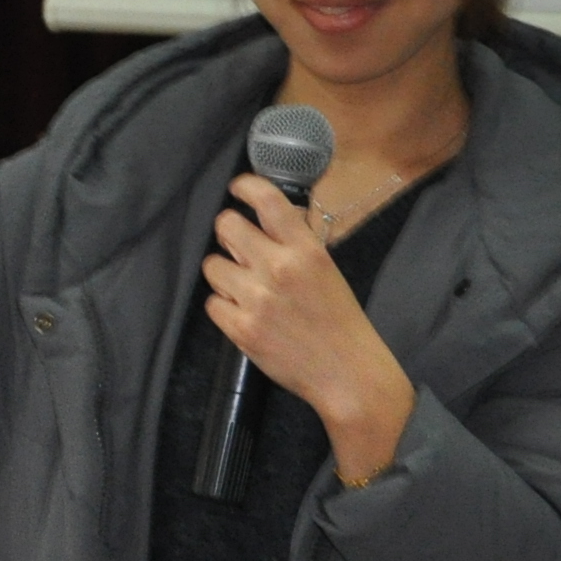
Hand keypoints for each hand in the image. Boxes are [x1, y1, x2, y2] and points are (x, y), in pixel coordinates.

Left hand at [203, 176, 415, 481]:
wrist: (348, 373)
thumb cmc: (340, 321)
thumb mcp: (326, 269)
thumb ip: (295, 244)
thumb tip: (262, 221)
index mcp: (306, 250)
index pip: (265, 199)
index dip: (244, 187)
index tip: (237, 189)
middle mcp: (279, 268)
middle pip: (226, 225)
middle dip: (227, 232)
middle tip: (237, 246)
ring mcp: (257, 299)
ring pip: (212, 265)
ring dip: (223, 273)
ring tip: (244, 286)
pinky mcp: (241, 329)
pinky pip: (212, 303)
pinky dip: (223, 306)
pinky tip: (243, 312)